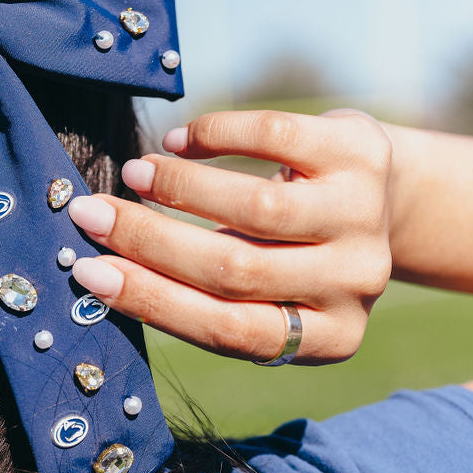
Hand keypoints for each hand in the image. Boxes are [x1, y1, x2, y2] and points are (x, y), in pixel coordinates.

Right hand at [67, 109, 393, 364]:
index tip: (88, 271)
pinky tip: (180, 142)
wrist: (384, 197)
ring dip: (180, 187)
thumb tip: (99, 274)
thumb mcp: (266, 292)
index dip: (151, 299)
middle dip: (149, 241)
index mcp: (328, 337)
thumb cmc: (293, 253)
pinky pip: (276, 137)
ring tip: (135, 173)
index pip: (227, 330)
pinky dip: (215, 135)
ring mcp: (363, 219)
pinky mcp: (360, 156)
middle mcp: (354, 283)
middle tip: (91, 214)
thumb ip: (203, 294)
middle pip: (235, 271)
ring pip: (256, 209)